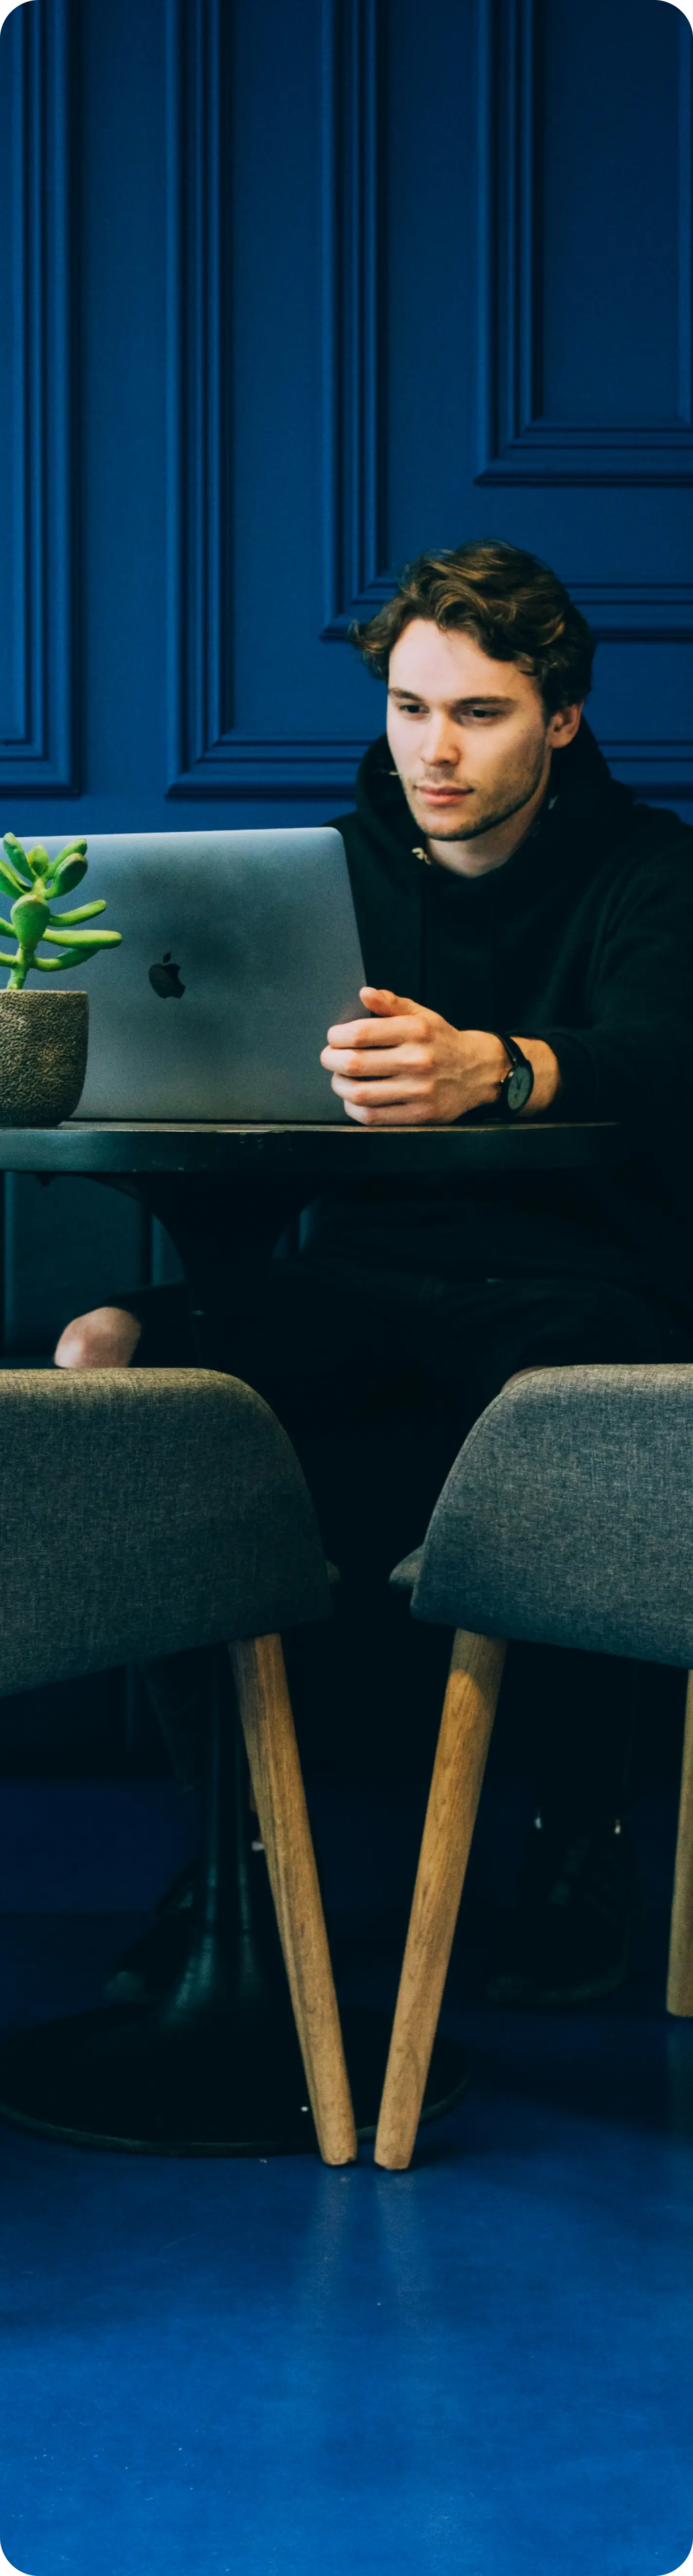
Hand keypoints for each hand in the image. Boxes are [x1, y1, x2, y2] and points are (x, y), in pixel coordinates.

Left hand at [321, 989, 560, 1125]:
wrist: (479, 1072)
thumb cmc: (443, 1042)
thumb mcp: (422, 1015)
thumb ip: (391, 1003)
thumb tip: (364, 993)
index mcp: (415, 1031)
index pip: (360, 1033)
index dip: (337, 1037)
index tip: (334, 1038)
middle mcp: (417, 1060)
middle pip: (355, 1063)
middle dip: (331, 1061)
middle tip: (329, 1058)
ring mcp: (418, 1090)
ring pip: (360, 1093)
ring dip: (340, 1086)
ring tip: (340, 1079)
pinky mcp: (420, 1115)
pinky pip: (374, 1117)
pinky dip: (355, 1108)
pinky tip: (354, 1099)